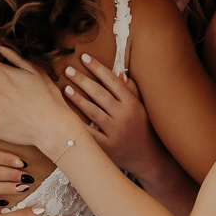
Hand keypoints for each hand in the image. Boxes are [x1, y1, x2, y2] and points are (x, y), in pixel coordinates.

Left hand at [62, 54, 159, 173]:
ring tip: (66, 88)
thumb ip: (132, 90)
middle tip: (68, 70)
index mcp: (132, 104)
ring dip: (78, 99)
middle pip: (100, 94)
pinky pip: (89, 134)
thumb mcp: (142, 108)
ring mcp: (115, 132)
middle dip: (83, 80)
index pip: (113, 81)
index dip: (98, 68)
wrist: (149, 158)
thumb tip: (121, 73)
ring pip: (93, 112)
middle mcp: (124, 116)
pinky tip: (66, 116)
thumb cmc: (143, 129)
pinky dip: (78, 124)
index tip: (84, 57)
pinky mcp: (107, 147)